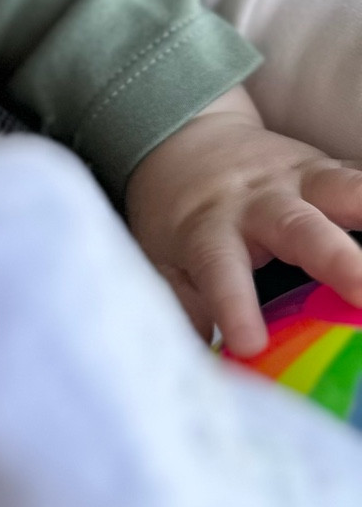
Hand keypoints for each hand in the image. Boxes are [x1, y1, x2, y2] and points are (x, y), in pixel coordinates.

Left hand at [125, 86, 361, 355]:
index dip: (235, 305)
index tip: (250, 344)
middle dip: (337, 260)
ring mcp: (301, 181)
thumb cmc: (182, 217)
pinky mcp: (332, 170)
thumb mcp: (162, 260)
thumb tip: (195, 367)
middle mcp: (259, 202)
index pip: (221, 271)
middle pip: (298, 228)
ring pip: (346, 190)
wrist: (190, 139)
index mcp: (211, 230)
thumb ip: (181, 307)